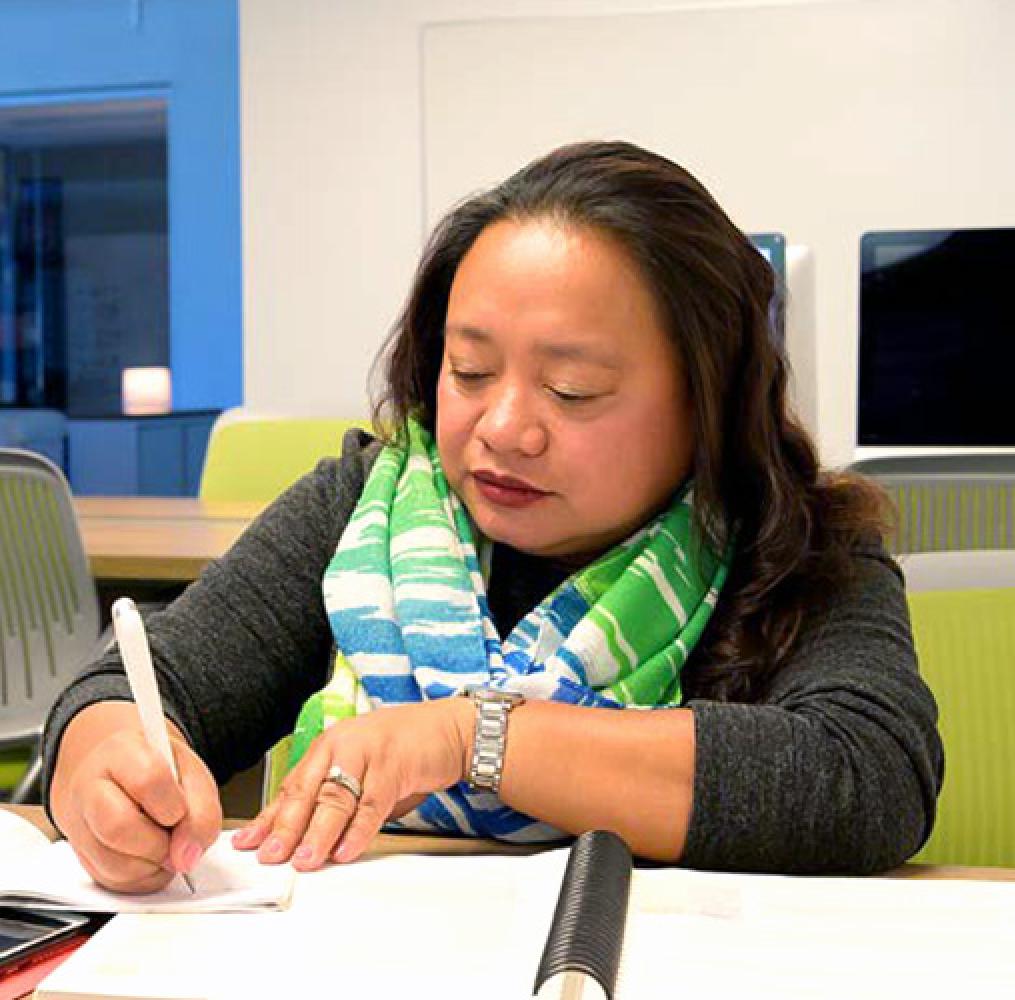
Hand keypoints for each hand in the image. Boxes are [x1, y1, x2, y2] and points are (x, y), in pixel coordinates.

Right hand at [50, 702, 221, 892]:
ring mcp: (79, 824)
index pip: (148, 780)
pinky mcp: (80, 855)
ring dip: (152, 866)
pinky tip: (150, 856)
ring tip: (164, 845)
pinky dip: (141, 878)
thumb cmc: (161, 771)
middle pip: (118, 827)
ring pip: (112, 864)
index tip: (180, 813)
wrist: (121, 772)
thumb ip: (202, 812)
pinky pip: (111, 882)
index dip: (173, 806)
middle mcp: (90, 786)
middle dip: (159, 844)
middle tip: (174, 838)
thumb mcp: (193, 774)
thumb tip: (186, 856)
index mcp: (122, 751)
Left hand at [232, 698, 472, 869]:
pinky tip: (346, 850)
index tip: (247, 842)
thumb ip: (339, 800)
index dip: (269, 816)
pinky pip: (372, 803)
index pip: (292, 785)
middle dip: (284, 826)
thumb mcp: (364, 772)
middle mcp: (343, 745)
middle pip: (306, 790)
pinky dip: (358, 830)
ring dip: (317, 833)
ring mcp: (368, 752)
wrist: (450, 728)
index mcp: (330, 746)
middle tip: (269, 855)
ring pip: (335, 798)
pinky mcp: (395, 764)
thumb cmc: (406, 750)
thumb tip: (306, 838)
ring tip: (304, 860)